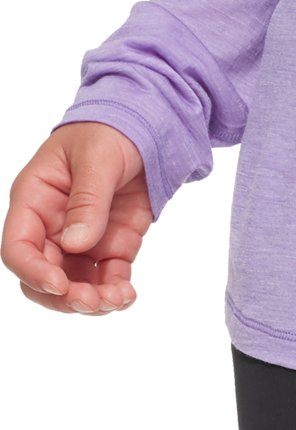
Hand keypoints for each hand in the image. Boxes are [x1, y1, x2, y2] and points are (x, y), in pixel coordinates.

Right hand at [1, 123, 152, 315]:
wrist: (143, 127)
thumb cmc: (107, 131)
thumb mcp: (96, 158)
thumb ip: (87, 201)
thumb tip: (75, 244)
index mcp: (34, 200)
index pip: (17, 248)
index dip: (33, 272)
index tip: (60, 286)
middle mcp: (51, 226)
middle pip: (41, 277)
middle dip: (64, 298)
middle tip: (92, 303)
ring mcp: (80, 240)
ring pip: (73, 287)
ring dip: (92, 303)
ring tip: (118, 299)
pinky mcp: (110, 248)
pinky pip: (106, 281)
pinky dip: (115, 294)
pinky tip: (128, 295)